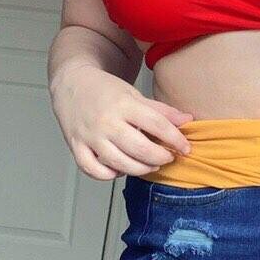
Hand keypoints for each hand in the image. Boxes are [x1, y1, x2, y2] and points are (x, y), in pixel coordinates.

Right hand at [49, 60, 194, 181]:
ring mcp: (90, 136)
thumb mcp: (134, 94)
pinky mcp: (76, 147)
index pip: (157, 125)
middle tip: (168, 157)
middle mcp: (106, 122)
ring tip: (150, 165)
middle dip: (160, 157)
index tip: (185, 147)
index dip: (175, 139)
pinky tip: (120, 169)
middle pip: (140, 148)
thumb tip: (187, 120)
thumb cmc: (105, 90)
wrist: (71, 83)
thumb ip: (161, 110)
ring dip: (140, 169)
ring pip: (119, 163)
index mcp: (124, 104)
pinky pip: (93, 170)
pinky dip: (108, 175)